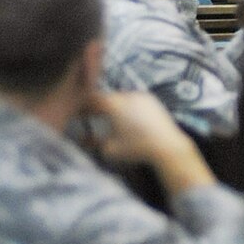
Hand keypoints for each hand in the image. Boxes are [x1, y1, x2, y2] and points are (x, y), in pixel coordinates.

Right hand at [83, 91, 214, 192]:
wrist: (166, 145)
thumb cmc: (135, 148)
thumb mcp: (109, 149)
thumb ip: (93, 142)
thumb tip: (81, 138)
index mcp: (114, 104)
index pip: (91, 99)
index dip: (82, 106)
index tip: (76, 114)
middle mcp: (127, 95)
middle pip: (107, 97)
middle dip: (97, 106)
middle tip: (90, 116)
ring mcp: (141, 96)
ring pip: (120, 98)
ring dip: (112, 105)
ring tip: (108, 118)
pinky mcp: (152, 100)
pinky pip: (133, 100)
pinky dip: (126, 106)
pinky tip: (126, 118)